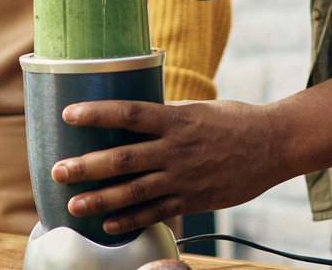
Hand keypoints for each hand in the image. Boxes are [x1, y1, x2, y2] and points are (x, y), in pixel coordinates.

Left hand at [49, 99, 286, 235]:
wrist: (273, 146)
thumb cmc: (234, 120)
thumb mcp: (199, 109)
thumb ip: (166, 114)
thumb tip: (131, 114)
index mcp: (177, 119)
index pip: (130, 113)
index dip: (98, 113)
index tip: (69, 114)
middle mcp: (177, 149)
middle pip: (124, 158)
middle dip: (87, 165)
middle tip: (58, 169)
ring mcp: (185, 177)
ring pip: (135, 191)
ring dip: (101, 199)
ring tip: (73, 204)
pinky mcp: (194, 199)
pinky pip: (156, 212)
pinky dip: (130, 220)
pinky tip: (107, 224)